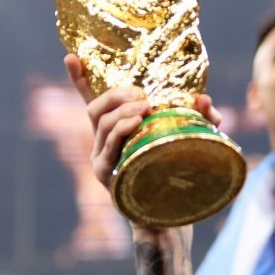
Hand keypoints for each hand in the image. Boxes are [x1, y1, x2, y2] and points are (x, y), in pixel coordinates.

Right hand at [64, 55, 222, 193]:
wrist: (172, 218)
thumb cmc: (177, 176)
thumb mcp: (191, 141)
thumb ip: (199, 120)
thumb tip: (203, 99)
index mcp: (115, 132)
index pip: (92, 101)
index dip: (79, 79)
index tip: (71, 56)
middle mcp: (103, 144)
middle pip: (95, 108)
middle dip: (116, 94)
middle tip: (141, 94)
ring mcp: (101, 160)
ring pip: (102, 123)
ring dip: (122, 110)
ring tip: (144, 107)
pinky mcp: (106, 175)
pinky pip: (107, 146)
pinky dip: (121, 130)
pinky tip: (137, 123)